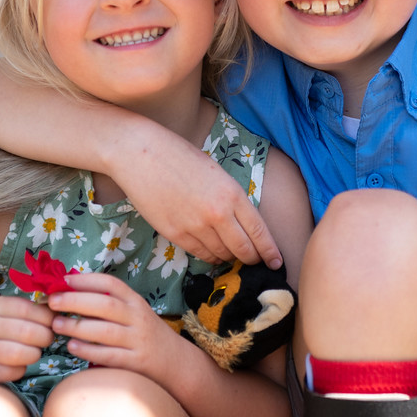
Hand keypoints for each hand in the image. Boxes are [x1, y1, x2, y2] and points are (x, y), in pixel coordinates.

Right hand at [0, 294, 53, 383]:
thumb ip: (17, 310)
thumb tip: (56, 311)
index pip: (27, 308)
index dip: (47, 317)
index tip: (53, 322)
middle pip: (29, 332)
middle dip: (45, 338)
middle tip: (46, 340)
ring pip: (22, 354)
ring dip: (34, 355)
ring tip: (33, 352)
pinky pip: (10, 372)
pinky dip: (20, 370)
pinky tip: (17, 365)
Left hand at [47, 273, 193, 381]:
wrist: (175, 361)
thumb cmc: (144, 333)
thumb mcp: (133, 312)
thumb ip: (108, 303)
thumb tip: (69, 290)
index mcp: (135, 301)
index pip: (110, 284)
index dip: (86, 280)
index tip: (63, 280)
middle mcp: (138, 318)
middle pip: (105, 305)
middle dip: (75, 301)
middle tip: (52, 302)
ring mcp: (138, 341)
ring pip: (105, 331)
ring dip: (77, 326)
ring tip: (56, 324)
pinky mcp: (135, 362)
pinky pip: (108, 355)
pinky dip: (88, 350)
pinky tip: (72, 346)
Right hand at [113, 125, 281, 268]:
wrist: (140, 153)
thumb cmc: (180, 156)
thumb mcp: (217, 173)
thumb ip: (232, 199)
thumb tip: (243, 226)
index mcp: (233, 194)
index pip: (260, 232)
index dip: (270, 252)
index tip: (276, 263)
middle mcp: (217, 213)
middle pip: (244, 250)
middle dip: (253, 259)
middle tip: (255, 261)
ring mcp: (195, 226)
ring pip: (222, 255)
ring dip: (229, 257)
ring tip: (230, 253)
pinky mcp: (175, 234)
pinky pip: (200, 254)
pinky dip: (210, 256)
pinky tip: (212, 253)